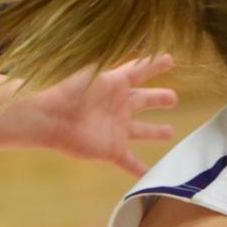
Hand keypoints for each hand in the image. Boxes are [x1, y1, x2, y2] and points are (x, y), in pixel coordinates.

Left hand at [38, 54, 176, 171]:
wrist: (52, 118)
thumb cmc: (70, 91)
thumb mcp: (95, 70)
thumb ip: (117, 62)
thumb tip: (143, 50)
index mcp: (116, 84)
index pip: (140, 72)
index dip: (154, 65)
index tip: (170, 59)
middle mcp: (120, 106)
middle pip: (145, 101)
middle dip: (159, 99)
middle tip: (173, 98)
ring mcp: (117, 129)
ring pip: (143, 132)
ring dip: (156, 132)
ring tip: (170, 132)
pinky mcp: (112, 150)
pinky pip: (129, 162)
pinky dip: (140, 170)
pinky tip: (151, 176)